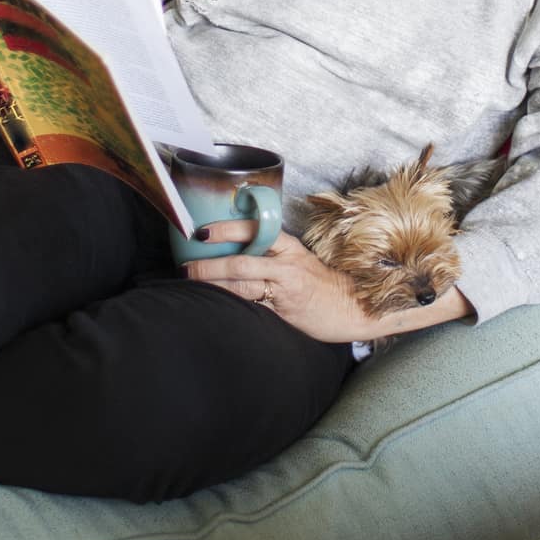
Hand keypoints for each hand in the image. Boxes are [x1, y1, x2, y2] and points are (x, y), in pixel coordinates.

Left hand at [181, 227, 379, 344]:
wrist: (354, 307)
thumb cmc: (322, 285)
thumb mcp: (299, 261)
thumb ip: (271, 255)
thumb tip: (233, 252)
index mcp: (289, 247)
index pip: (255, 229)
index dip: (226, 229)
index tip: (202, 232)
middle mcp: (286, 264)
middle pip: (241, 260)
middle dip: (208, 264)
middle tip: (185, 267)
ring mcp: (285, 288)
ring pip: (242, 283)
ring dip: (213, 284)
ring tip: (191, 285)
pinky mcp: (285, 311)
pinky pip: (252, 307)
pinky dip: (230, 306)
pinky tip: (214, 306)